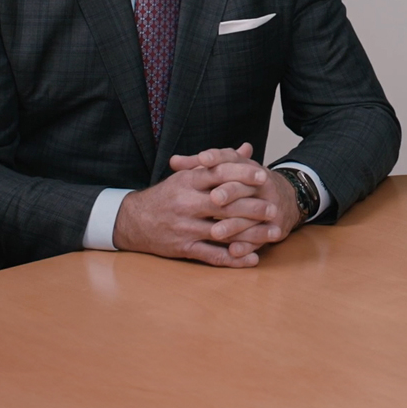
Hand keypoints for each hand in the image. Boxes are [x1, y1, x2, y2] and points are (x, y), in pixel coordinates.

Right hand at [113, 142, 295, 266]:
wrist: (133, 221)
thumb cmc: (167, 196)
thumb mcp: (188, 175)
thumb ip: (219, 163)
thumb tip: (247, 148)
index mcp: (188, 181)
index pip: (218, 174)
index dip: (241, 174)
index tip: (263, 176)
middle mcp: (187, 203)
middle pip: (224, 205)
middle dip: (252, 208)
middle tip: (274, 209)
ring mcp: (185, 227)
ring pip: (223, 232)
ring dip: (251, 234)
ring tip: (273, 233)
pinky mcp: (183, 248)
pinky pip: (212, 255)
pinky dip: (234, 259)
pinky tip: (252, 258)